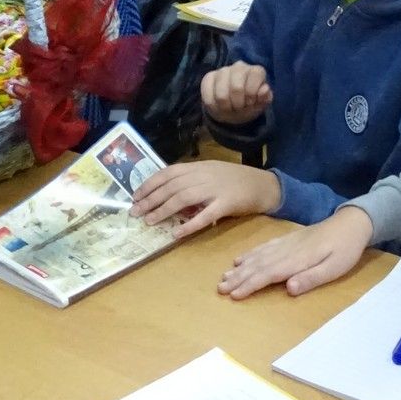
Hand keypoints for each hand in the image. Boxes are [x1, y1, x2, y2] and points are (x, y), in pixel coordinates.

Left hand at [131, 160, 282, 234]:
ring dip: (163, 210)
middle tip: (135, 212)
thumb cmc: (236, 181)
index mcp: (199, 166)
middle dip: (150, 199)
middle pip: (171, 186)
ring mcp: (215, 189)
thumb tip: (167, 194)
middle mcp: (204, 175)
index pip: (168, 173)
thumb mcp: (211, 173)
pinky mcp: (227, 204)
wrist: (264, 185)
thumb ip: (191, 181)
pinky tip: (177, 232)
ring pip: (183, 198)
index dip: (149, 184)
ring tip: (149, 221)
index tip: (135, 196)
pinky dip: (189, 224)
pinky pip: (205, 215)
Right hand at [202, 62, 272, 124]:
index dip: (252, 93)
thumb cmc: (249, 105)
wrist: (232, 111)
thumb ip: (265, 98)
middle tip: (239, 107)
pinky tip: (219, 106)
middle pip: (236, 87)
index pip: (255, 74)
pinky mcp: (208, 77)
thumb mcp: (261, 105)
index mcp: (255, 71)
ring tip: (229, 107)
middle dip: (238, 104)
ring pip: (221, 94)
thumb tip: (264, 90)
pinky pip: (207, 95)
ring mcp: (222, 71)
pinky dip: (214, 107)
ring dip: (226, 107)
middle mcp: (239, 66)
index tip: (250, 102)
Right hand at [219, 207, 372, 298]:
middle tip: (220, 289)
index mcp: (297, 260)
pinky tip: (241, 259)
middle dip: (238, 278)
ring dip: (240, 268)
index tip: (234, 295)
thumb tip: (289, 288)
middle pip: (258, 266)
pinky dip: (250, 254)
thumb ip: (312, 278)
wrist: (351, 222)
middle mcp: (286, 250)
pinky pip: (263, 247)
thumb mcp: (335, 268)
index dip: (250, 285)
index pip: (268, 274)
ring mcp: (286, 243)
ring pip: (258, 256)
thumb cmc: (346, 249)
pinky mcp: (288, 239)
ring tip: (224, 277)